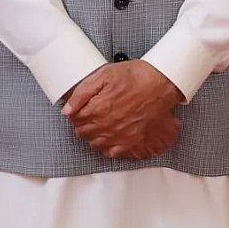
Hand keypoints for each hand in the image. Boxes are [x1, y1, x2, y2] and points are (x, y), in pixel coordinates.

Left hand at [63, 61, 183, 157]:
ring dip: (93, 134)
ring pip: (95, 143)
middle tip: (89, 113)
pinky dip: (107, 146)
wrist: (161, 83)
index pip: (75, 119)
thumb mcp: (104, 74)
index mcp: (97, 109)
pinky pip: (112, 152)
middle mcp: (106, 126)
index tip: (79, 108)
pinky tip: (109, 135)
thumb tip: (67, 109)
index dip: (75, 112)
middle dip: (82, 123)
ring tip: (99, 123)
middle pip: (83, 132)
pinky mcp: (131, 141)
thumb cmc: (136, 76)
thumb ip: (82, 92)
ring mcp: (119, 136)